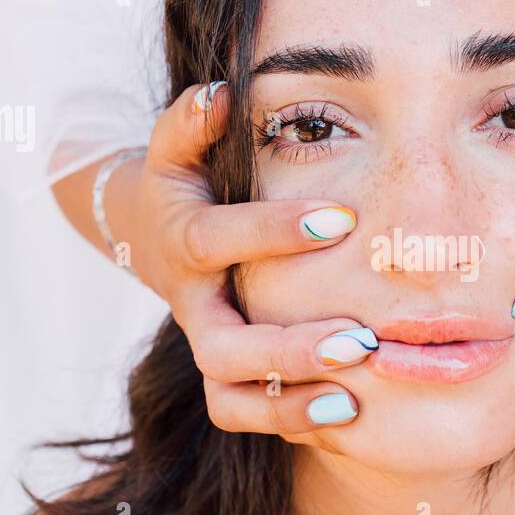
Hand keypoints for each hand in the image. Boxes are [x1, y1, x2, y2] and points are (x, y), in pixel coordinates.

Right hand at [116, 81, 374, 434]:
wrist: (153, 234)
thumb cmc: (187, 182)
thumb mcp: (178, 146)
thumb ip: (193, 120)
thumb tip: (224, 94)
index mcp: (183, 239)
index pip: (216, 240)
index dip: (273, 231)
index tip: (342, 220)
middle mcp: (192, 302)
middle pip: (224, 343)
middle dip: (289, 348)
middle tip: (361, 341)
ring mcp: (206, 342)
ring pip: (230, 389)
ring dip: (292, 398)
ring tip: (357, 393)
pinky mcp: (222, 374)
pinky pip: (240, 411)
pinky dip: (289, 420)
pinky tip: (350, 411)